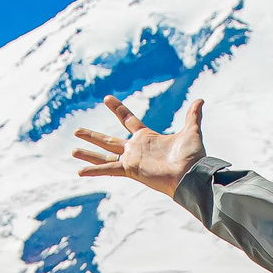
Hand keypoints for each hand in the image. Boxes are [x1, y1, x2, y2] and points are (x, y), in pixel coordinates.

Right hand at [71, 95, 204, 197]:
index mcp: (146, 137)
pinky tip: (79, 171)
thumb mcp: (191, 130)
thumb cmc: (192, 156)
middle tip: (76, 130)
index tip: (106, 98)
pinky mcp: (130, 169)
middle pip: (108, 140)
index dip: (117, 109)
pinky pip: (108, 169)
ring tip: (72, 150)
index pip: (127, 120)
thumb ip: (192, 115)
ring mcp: (131, 160)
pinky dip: (94, 170)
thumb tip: (200, 100)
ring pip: (104, 155)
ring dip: (88, 153)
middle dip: (92, 136)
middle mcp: (135, 149)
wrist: (191, 174)